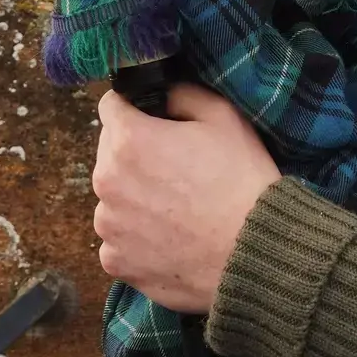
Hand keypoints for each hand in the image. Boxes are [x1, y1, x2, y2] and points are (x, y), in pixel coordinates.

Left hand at [92, 82, 281, 313]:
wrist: (250, 251)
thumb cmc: (239, 178)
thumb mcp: (222, 115)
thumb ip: (182, 94)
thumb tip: (163, 95)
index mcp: (128, 140)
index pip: (110, 106)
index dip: (135, 107)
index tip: (156, 118)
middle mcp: (106, 182)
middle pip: (110, 151)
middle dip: (135, 151)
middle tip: (177, 164)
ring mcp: (108, 227)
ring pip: (114, 195)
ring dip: (134, 193)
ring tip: (176, 204)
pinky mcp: (115, 262)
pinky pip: (119, 236)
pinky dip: (137, 233)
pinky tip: (171, 234)